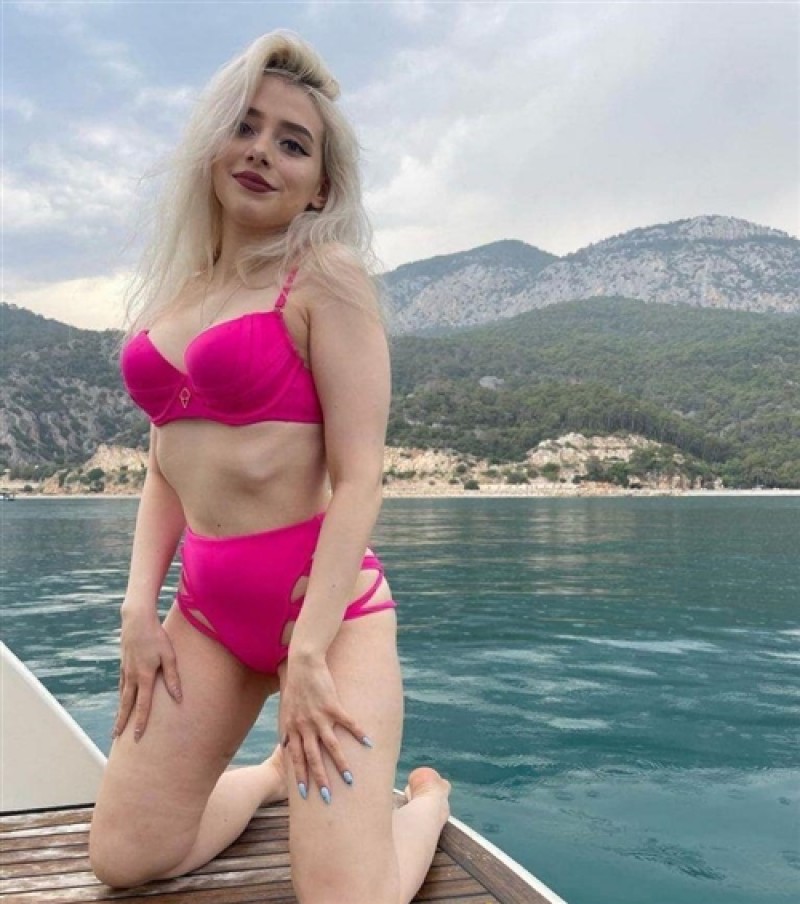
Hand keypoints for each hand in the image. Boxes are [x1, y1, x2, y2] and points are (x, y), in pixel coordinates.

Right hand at [113, 606, 181, 740]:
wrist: (137, 620)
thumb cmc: (157, 637)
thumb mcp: (169, 656)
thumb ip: (173, 677)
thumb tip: (178, 698)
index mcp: (144, 676)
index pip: (143, 705)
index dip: (140, 722)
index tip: (137, 736)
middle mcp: (132, 676)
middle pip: (126, 704)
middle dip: (122, 722)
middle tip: (116, 737)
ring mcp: (125, 670)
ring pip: (122, 695)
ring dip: (120, 711)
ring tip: (117, 724)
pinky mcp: (123, 664)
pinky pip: (121, 685)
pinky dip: (121, 696)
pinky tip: (122, 700)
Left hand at [281, 654, 369, 803]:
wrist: (303, 663)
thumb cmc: (295, 684)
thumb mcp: (286, 709)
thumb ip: (287, 728)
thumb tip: (283, 744)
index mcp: (293, 728)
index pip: (296, 757)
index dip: (300, 775)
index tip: (305, 793)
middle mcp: (305, 726)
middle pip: (313, 758)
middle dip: (319, 779)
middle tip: (326, 798)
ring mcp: (319, 717)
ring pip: (330, 746)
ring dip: (340, 764)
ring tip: (348, 780)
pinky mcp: (333, 706)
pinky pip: (348, 724)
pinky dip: (358, 734)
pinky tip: (368, 743)